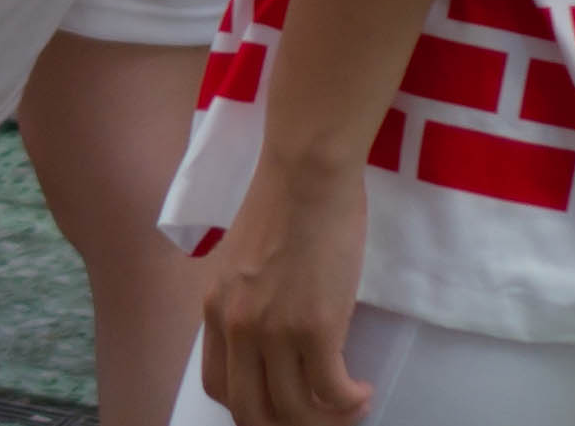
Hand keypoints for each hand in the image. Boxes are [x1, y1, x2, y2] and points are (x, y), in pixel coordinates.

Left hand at [197, 154, 376, 422]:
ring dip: (326, 419)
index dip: (254, 408)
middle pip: (251, 412)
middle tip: (317, 418)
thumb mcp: (240, 261)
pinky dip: (349, 401)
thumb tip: (269, 337)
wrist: (308, 172)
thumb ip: (244, 302)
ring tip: (348, 406)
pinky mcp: (315, 327)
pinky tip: (361, 391)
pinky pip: (331, 391)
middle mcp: (236, 326)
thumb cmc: (284, 203)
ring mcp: (274, 329)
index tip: (282, 405)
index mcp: (213, 309)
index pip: (220, 387)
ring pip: (295, 411)